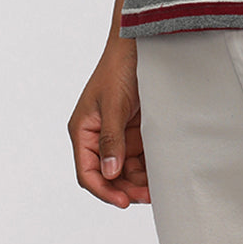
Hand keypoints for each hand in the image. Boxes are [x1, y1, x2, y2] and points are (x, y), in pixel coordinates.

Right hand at [68, 37, 150, 207]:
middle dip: (124, 188)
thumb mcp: (113, 104)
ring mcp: (117, 132)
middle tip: (146, 196)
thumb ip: (111, 139)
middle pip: (108, 173)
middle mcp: (97, 134)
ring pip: (124, 167)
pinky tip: (159, 172)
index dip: (104, 189)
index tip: (123, 201)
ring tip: (155, 188)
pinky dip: (146, 165)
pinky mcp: (134, 127)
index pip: (88, 171)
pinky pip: (138, 154)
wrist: (140, 42)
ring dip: (137, 180)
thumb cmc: (119, 67)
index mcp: (83, 130)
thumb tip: (110, 173)